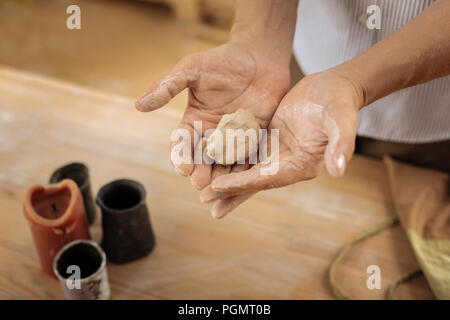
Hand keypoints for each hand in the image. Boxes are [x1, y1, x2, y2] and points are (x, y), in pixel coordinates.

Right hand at [135, 43, 289, 189]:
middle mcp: (212, 135)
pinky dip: (246, 171)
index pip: (182, 144)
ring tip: (219, 189)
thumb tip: (138, 105)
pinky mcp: (255, 140)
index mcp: (193, 122)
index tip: (183, 168)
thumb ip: (167, 86)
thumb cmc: (223, 60)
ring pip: (224, 164)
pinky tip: (245, 181)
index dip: (181, 156)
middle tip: (200, 183)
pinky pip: (249, 159)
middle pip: (202, 160)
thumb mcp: (191, 69)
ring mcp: (234, 140)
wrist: (260, 57)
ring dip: (221, 177)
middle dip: (200, 172)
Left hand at [201, 70, 363, 217]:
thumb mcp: (342, 120)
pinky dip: (228, 156)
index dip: (242, 184)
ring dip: (225, 177)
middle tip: (203, 198)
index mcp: (302, 163)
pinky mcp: (269, 140)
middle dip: (229, 190)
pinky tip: (209, 158)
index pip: (267, 178)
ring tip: (200, 187)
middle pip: (253, 180)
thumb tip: (339, 171)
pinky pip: (246, 150)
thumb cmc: (340, 102)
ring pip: (246, 168)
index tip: (217, 187)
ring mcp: (276, 153)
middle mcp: (287, 163)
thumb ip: (341, 144)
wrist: (333, 87)